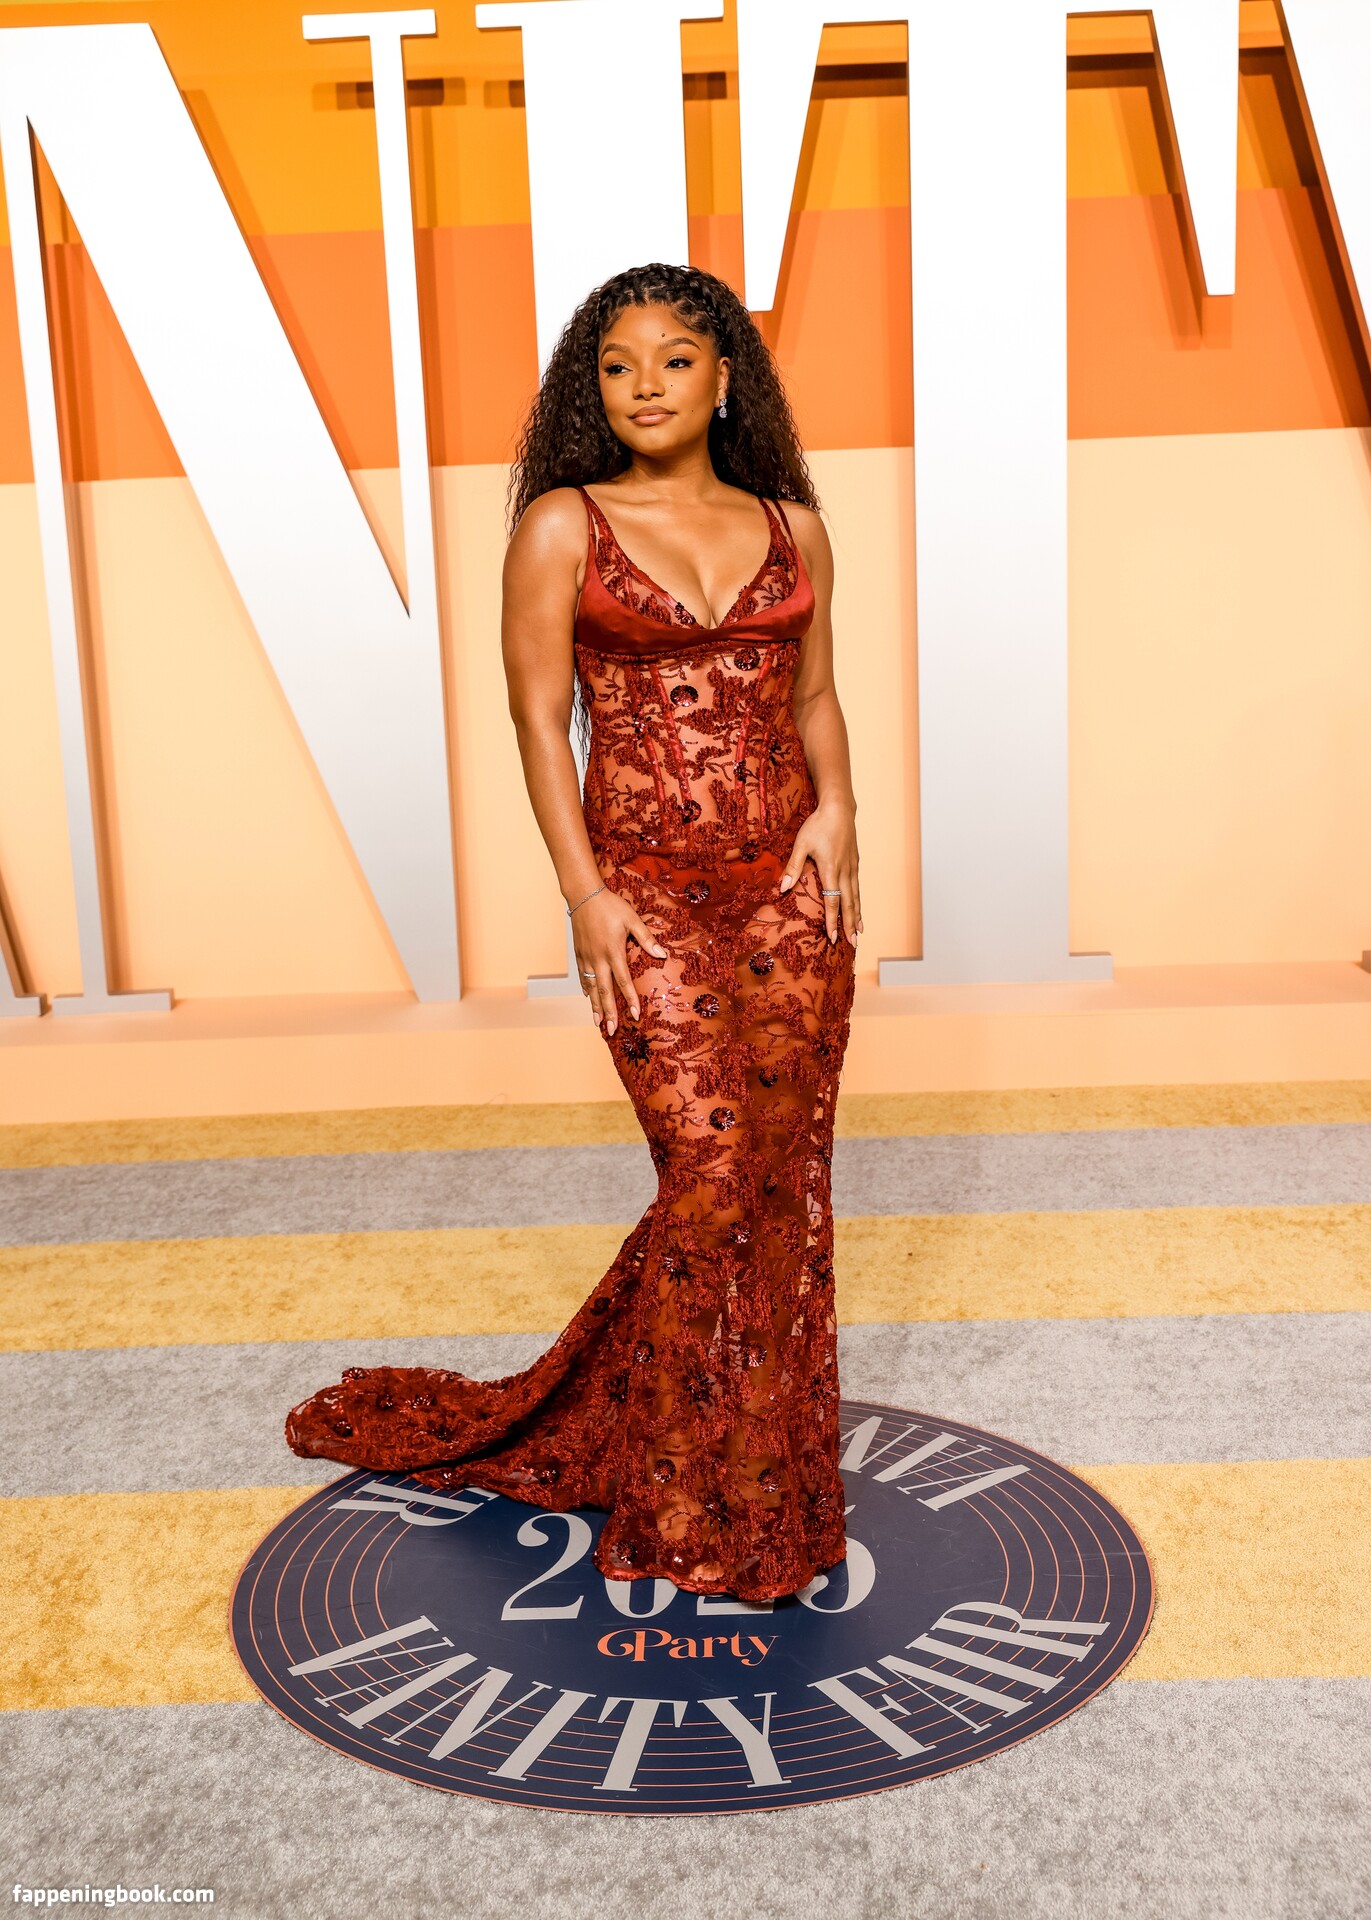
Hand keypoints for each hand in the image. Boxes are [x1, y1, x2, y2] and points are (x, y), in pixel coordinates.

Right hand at [571, 888, 666, 1033]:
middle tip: (612, 1031)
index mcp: (613, 952)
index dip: (629, 1000)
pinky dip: (586, 990)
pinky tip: (588, 999)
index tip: (635, 1015)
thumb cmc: (610, 906)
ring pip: (591, 988)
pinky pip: (583, 977)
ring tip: (598, 1023)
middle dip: (609, 1012)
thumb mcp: (632, 919)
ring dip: (595, 1007)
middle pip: (604, 991)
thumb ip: (646, 939)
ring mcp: (586, 958)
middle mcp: (598, 959)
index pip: (623, 981)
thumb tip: (662, 955)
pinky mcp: (579, 954)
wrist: (583, 896)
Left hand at [779, 800, 861, 944]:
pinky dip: (859, 902)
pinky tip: (859, 910)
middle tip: (853, 945)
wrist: (839, 808)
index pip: (832, 901)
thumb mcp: (801, 844)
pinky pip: (857, 888)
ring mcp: (852, 868)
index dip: (832, 921)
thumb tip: (783, 889)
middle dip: (850, 926)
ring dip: (857, 916)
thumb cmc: (818, 825)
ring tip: (859, 933)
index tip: (833, 937)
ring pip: (856, 897)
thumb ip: (793, 867)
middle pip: (849, 904)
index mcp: (830, 869)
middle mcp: (845, 872)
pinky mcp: (855, 863)